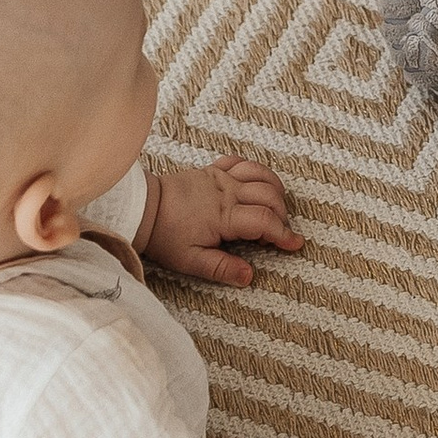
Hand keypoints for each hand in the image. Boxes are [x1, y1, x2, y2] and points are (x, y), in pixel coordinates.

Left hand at [144, 154, 302, 286]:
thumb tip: (249, 276)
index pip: (265, 221)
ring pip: (261, 175)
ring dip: (275, 190)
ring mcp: (221, 177)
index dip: (284, 234)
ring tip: (276, 208)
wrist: (143, 209)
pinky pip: (242, 162)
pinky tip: (257, 183)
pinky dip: (256, 171)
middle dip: (283, 215)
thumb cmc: (165, 236)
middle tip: (279, 233)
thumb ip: (222, 268)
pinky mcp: (213, 169)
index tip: (295, 244)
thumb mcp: (191, 261)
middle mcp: (227, 192)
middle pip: (270, 196)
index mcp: (224, 216)